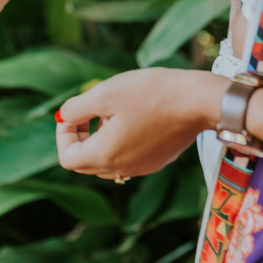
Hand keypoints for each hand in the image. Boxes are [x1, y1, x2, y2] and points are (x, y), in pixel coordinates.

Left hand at [55, 69, 226, 178]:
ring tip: (114, 112)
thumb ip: (77, 108)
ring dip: (101, 140)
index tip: (73, 113)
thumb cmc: (151, 93)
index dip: (63, 134)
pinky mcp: (157, 160)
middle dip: (81, 138)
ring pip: (107, 162)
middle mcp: (122, 168)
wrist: (199, 101)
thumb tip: (64, 116)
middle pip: (85, 163)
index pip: (67, 158)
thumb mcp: (105, 93)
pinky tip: (135, 117)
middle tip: (89, 113)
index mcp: (105, 155)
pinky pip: (127, 158)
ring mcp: (142, 167)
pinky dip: (120, 142)